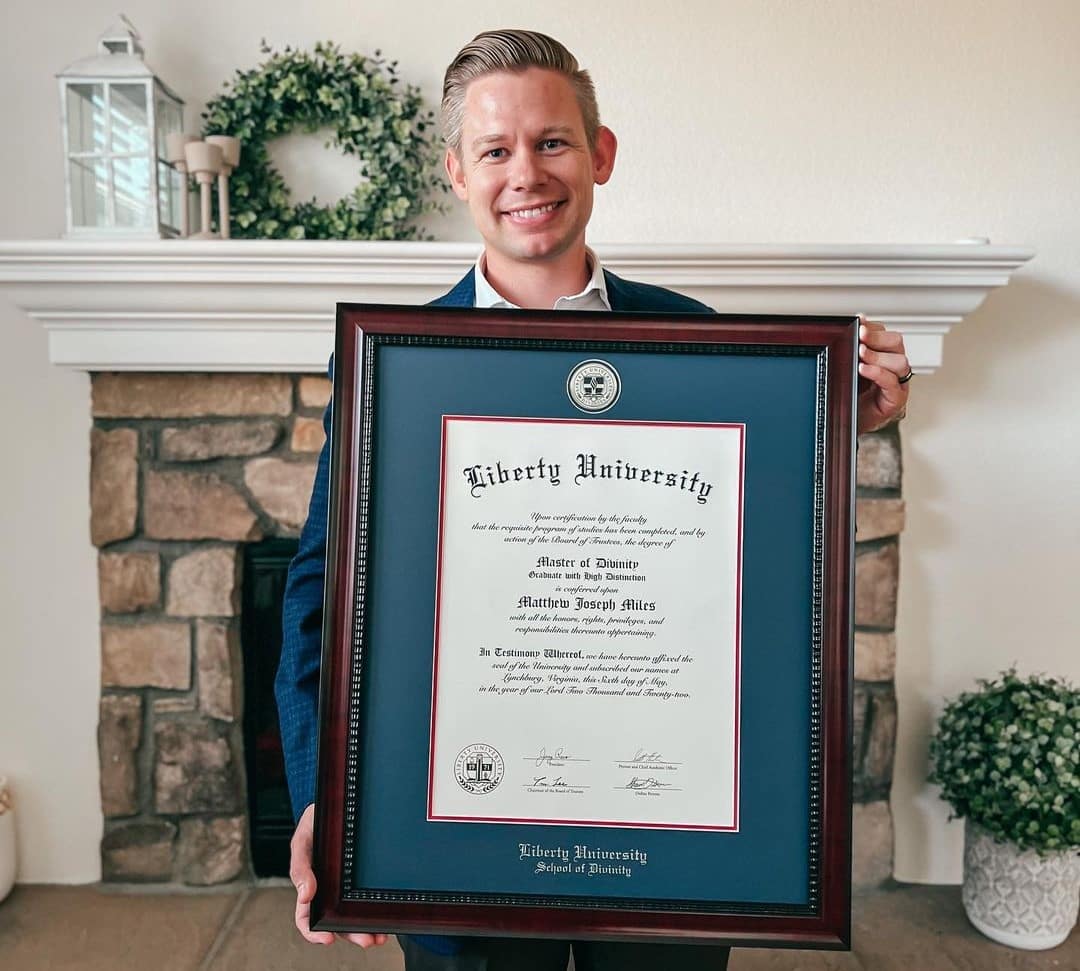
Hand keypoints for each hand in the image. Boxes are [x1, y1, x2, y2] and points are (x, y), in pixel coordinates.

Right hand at [290, 803, 388, 948]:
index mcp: (310, 884)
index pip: (306, 917)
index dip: (314, 932)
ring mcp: (347, 884)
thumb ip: (300, 866)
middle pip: (336, 922)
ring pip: (355, 915)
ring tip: (380, 935)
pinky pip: (369, 897)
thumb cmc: (316, 821)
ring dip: (366, 928)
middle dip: (351, 934)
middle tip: (367, 939)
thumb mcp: (303, 839)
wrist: (340, 801)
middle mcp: (329, 889)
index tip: (327, 939)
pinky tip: (387, 917)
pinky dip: (377, 911)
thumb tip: (304, 895)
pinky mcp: (364, 877)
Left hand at [856, 317, 911, 432]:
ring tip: (861, 354)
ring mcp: (897, 383)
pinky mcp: (895, 400)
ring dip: (878, 356)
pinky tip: (864, 369)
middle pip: (896, 343)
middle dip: (877, 337)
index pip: (885, 334)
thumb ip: (848, 352)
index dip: (873, 327)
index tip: (859, 322)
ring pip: (899, 361)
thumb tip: (841, 330)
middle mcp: (893, 367)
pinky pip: (892, 383)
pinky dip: (878, 373)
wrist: (847, 424)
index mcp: (884, 355)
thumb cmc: (850, 396)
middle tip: (860, 336)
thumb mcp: (847, 369)